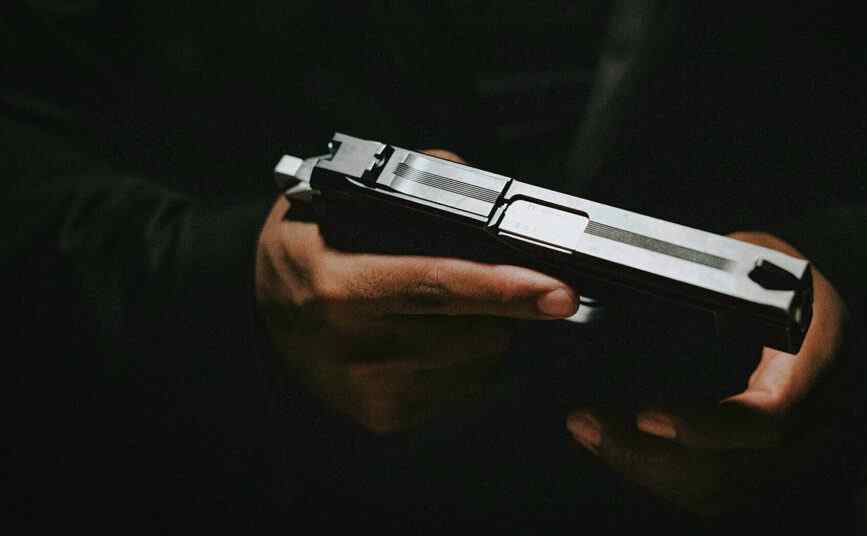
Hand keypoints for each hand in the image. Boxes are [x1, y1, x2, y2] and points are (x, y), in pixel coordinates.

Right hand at [255, 150, 578, 433]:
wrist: (265, 318)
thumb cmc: (308, 252)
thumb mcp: (336, 198)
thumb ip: (415, 178)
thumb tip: (480, 184)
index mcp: (338, 285)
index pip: (439, 286)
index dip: (504, 288)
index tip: (558, 292)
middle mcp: (352, 346)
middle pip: (474, 331)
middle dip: (505, 305)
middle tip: (499, 282)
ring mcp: (370, 390)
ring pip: (479, 364)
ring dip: (489, 333)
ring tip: (452, 309)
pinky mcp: (384, 417)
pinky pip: (464, 391)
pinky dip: (470, 362)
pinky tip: (437, 339)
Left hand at [565, 231, 847, 514]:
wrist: (832, 317)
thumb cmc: (794, 280)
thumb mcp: (763, 257)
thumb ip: (720, 274)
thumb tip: (656, 275)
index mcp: (822, 358)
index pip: (771, 416)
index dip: (708, 425)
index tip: (646, 416)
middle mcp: (820, 419)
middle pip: (735, 471)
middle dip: (651, 457)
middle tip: (589, 423)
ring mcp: (801, 453)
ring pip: (721, 492)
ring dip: (647, 471)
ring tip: (591, 431)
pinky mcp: (772, 470)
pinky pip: (716, 493)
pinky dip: (661, 477)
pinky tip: (618, 447)